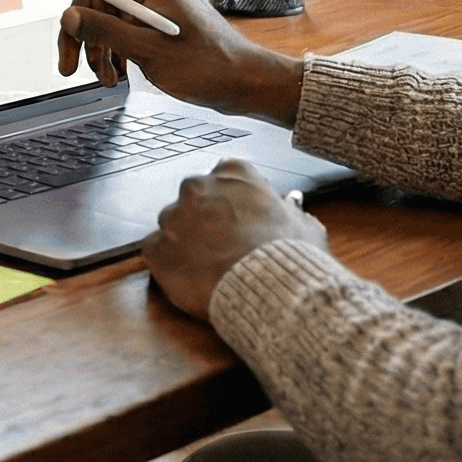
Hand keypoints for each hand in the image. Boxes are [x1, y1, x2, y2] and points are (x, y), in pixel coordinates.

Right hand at [22, 0, 305, 125]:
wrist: (245, 83)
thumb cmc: (208, 68)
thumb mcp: (150, 53)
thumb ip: (106, 32)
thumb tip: (70, 16)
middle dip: (77, 32)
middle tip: (67, 67)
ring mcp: (154, 4)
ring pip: (104, 17)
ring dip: (95, 48)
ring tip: (105, 79)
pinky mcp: (158, 21)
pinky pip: (121, 28)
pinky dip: (112, 51)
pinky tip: (116, 75)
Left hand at [143, 159, 327, 315]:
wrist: (266, 289)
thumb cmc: (288, 257)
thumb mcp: (305, 226)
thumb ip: (293, 211)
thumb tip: (293, 204)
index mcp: (233, 172)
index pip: (227, 176)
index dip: (236, 200)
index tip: (243, 219)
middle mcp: (197, 186)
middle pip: (196, 198)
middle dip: (206, 217)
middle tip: (225, 244)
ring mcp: (173, 216)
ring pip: (174, 224)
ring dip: (186, 239)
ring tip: (209, 265)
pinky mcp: (157, 247)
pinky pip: (156, 251)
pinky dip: (168, 262)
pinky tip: (189, 276)